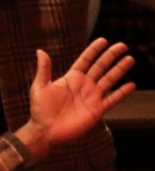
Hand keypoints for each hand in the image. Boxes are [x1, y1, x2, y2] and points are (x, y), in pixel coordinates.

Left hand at [22, 40, 135, 157]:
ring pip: (109, 80)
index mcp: (71, 78)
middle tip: (122, 45)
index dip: (94, 50)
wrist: (46, 131)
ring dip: (119, 70)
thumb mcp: (40, 87)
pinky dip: (121, 92)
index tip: (103, 40)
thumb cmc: (40, 109)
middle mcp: (84, 85)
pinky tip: (131, 85)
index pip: (85, 60)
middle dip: (111, 56)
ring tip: (130, 59)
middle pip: (100, 67)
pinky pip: (112, 99)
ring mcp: (92, 97)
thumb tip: (40, 51)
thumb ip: (44, 69)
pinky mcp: (97, 109)